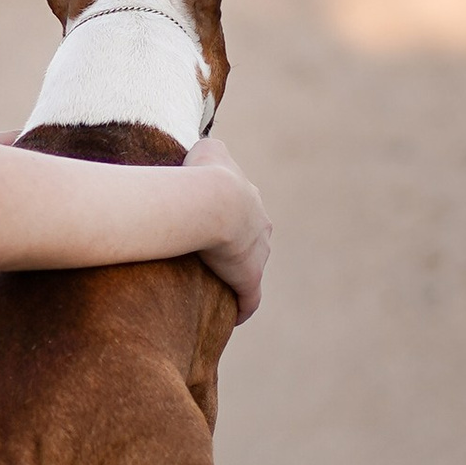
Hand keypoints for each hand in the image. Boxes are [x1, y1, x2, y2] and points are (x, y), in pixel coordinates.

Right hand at [189, 146, 269, 321]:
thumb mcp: (208, 149)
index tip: (208, 224)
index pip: (243, 210)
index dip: (226, 217)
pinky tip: (232, 316)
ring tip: (215, 285)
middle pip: (251, 239)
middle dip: (236, 246)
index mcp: (250, 199)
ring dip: (236, 276)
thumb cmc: (203, 174)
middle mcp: (261, 226)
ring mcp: (259, 255)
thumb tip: (203, 154)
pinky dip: (242, 308)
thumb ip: (210, 150)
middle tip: (210, 255)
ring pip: (250, 267)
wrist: (213, 202)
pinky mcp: (251, 280)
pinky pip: (249, 299)